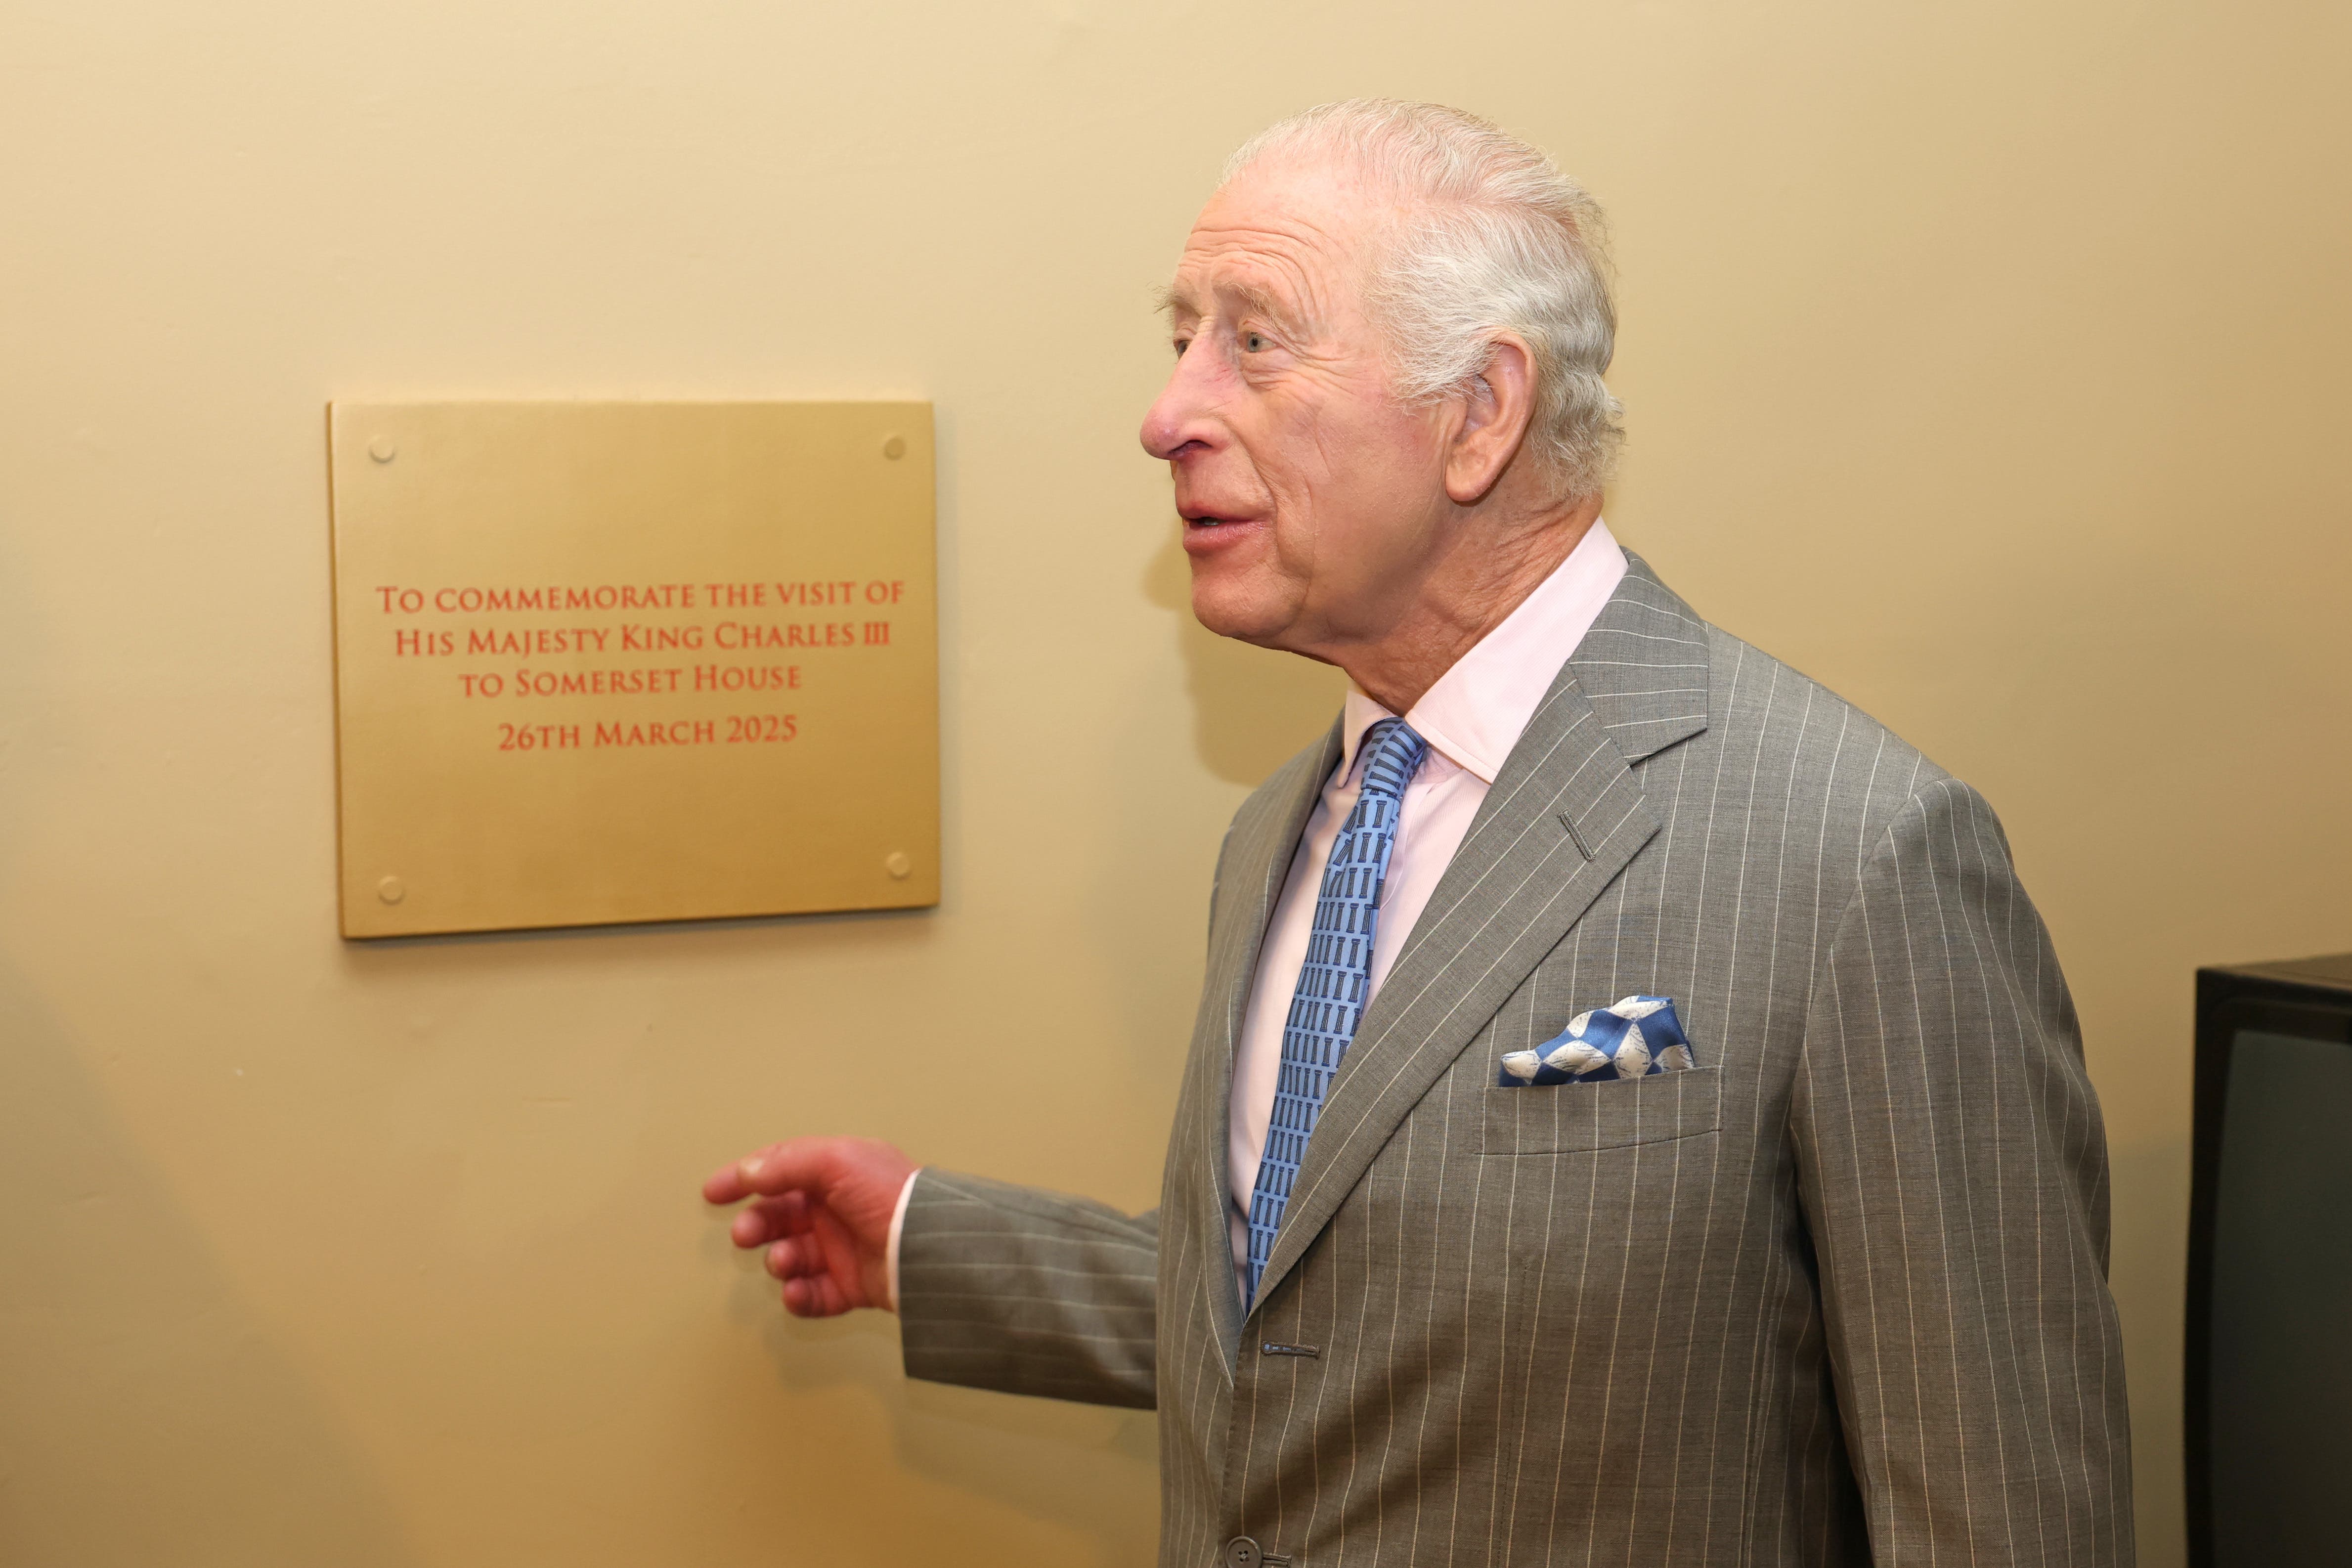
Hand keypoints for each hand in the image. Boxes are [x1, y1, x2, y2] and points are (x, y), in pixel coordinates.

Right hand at [702, 1137, 917, 1316]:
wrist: (929, 1248)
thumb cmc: (894, 1196)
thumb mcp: (837, 1161)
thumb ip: (788, 1163)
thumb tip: (749, 1171)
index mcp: (837, 1172)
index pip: (781, 1169)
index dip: (744, 1178)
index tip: (713, 1193)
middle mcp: (839, 1209)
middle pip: (780, 1216)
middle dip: (758, 1224)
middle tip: (747, 1233)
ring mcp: (845, 1248)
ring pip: (792, 1256)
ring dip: (779, 1260)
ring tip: (784, 1261)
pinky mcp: (853, 1285)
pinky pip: (813, 1294)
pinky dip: (799, 1296)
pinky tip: (797, 1291)